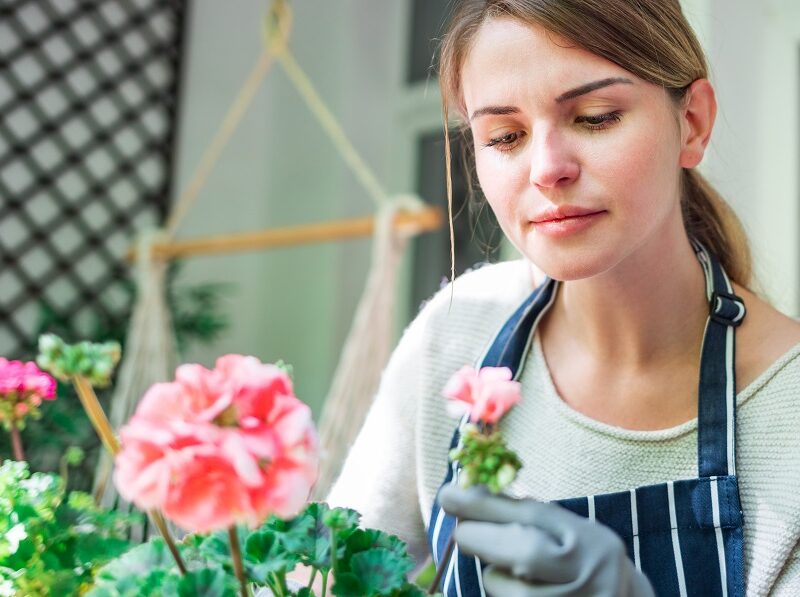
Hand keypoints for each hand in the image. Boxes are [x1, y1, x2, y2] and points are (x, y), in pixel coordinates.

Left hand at [439, 485, 654, 596]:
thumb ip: (521, 513)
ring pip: (514, 591)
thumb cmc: (579, 558)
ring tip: (506, 571)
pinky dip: (505, 593)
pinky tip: (513, 588)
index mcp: (586, 536)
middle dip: (483, 539)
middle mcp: (588, 571)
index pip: (532, 515)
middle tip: (462, 532)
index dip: (486, 505)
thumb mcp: (563, 529)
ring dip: (495, 578)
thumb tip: (465, 493)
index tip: (448, 496)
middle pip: (526, 552)